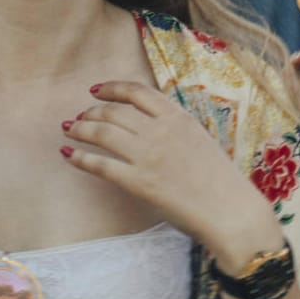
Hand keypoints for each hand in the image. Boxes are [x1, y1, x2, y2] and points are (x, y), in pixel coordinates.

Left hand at [63, 82, 283, 270]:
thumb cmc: (220, 180)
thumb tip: (149, 125)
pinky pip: (100, 165)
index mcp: (178, 117)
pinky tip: (69, 155)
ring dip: (80, 129)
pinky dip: (80, 158)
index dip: (111, 88)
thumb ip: (174, 129)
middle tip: (79, 117)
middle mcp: (160, 131)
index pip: (136, 91)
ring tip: (70, 130)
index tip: (96, 90)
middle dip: (91, 112)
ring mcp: (148, 155)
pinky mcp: (138, 182)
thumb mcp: (200, 140)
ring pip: (102, 132)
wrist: (230, 210)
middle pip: (114, 111)